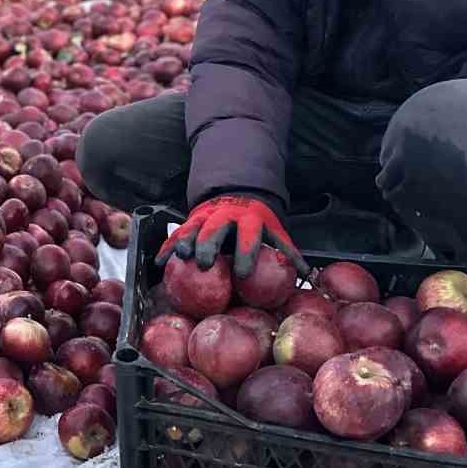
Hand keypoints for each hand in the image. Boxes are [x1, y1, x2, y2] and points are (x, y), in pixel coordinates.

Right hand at [156, 193, 309, 280]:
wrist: (237, 193)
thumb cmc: (258, 219)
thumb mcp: (274, 229)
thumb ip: (286, 250)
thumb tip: (306, 274)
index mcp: (249, 218)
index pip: (248, 236)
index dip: (246, 254)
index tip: (242, 274)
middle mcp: (225, 215)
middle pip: (215, 230)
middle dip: (208, 245)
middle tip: (203, 263)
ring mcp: (206, 216)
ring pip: (193, 228)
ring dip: (185, 242)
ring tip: (180, 258)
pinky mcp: (191, 219)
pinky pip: (177, 233)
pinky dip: (167, 247)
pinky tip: (159, 262)